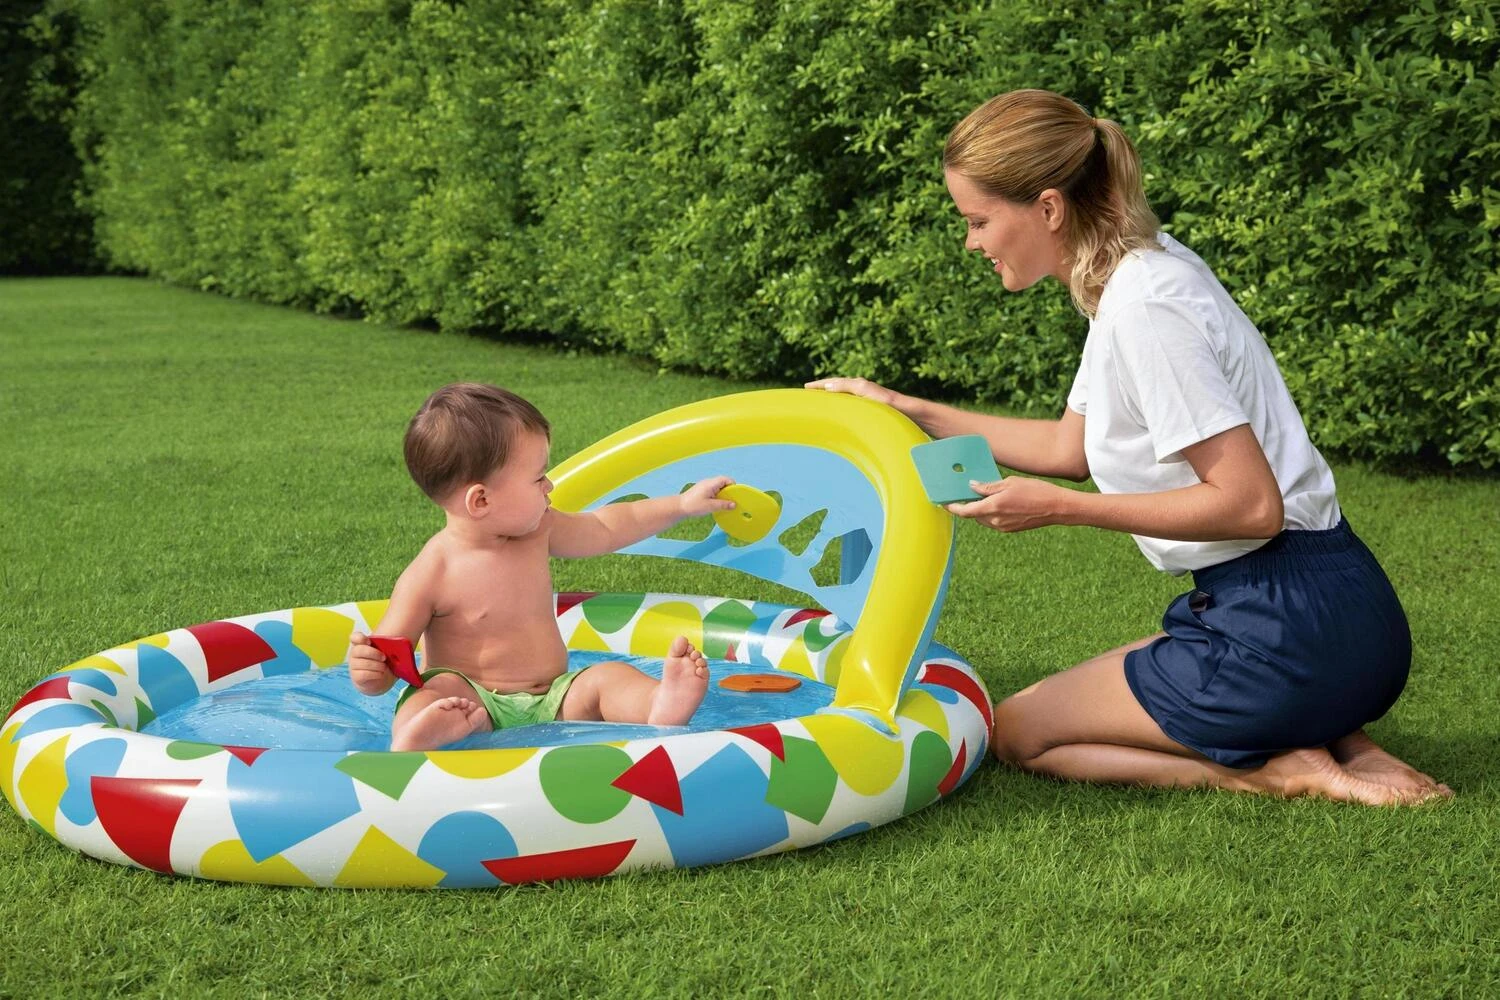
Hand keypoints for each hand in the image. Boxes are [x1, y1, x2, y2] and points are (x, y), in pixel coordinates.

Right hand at [347, 631, 395, 694]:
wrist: (380, 679)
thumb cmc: (383, 661)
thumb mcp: (386, 652)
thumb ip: (388, 647)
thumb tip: (397, 647)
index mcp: (362, 644)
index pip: (355, 637)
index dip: (360, 638)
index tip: (369, 641)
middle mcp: (355, 654)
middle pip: (359, 650)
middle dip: (373, 653)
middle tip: (384, 657)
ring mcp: (354, 666)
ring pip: (363, 663)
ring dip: (377, 665)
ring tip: (384, 667)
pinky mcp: (356, 677)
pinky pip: (364, 674)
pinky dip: (375, 674)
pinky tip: (381, 674)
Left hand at [680, 475, 737, 516]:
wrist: (679, 507)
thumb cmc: (693, 506)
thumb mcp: (710, 506)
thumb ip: (723, 505)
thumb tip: (734, 504)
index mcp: (711, 483)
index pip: (726, 479)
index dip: (733, 486)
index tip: (736, 495)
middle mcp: (708, 482)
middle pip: (723, 483)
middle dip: (729, 491)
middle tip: (731, 501)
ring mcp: (704, 486)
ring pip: (718, 487)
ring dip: (723, 495)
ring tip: (724, 504)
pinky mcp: (702, 491)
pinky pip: (713, 491)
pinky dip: (717, 496)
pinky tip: (716, 504)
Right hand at [803, 376, 899, 407]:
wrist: (910, 412)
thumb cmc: (890, 404)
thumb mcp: (866, 392)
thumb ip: (847, 386)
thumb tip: (828, 385)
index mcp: (858, 385)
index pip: (834, 382)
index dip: (820, 385)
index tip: (806, 387)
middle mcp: (861, 388)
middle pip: (837, 385)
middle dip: (823, 387)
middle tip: (809, 390)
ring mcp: (866, 396)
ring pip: (843, 393)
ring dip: (832, 393)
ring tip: (821, 398)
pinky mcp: (870, 405)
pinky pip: (850, 401)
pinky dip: (841, 401)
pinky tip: (840, 409)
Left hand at [944, 477, 1071, 532]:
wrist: (1056, 508)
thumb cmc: (1035, 491)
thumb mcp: (1009, 483)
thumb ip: (988, 487)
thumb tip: (972, 487)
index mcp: (993, 507)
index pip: (965, 511)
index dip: (952, 507)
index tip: (943, 502)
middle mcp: (995, 520)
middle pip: (973, 515)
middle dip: (968, 505)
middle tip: (965, 493)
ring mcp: (1002, 527)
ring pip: (983, 518)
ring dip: (979, 509)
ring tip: (983, 495)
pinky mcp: (1010, 529)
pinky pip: (993, 521)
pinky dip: (990, 513)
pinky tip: (997, 502)